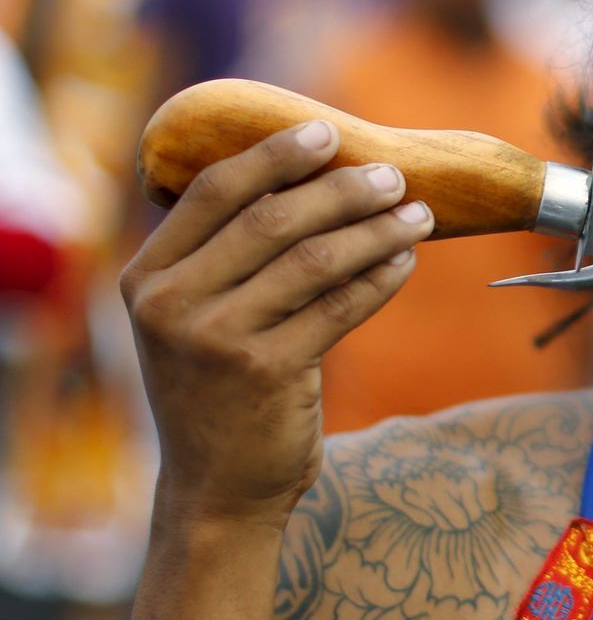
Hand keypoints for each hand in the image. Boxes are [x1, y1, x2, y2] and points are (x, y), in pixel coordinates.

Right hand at [121, 119, 431, 531]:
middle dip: (341, 190)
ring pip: (313, 260)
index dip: (273, 155)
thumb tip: (307, 178)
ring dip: (375, 230)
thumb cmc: (221, 391)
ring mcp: (216, 338)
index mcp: (147, 277)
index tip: (326, 131)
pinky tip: (406, 260)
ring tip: (418, 215)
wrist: (218, 488)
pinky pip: (340, 307)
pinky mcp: (267, 371)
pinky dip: (381, 278)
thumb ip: (226, 259)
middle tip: (392, 176)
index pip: (212, 192)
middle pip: (271, 218)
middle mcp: (170, 303)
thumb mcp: (195, 321)